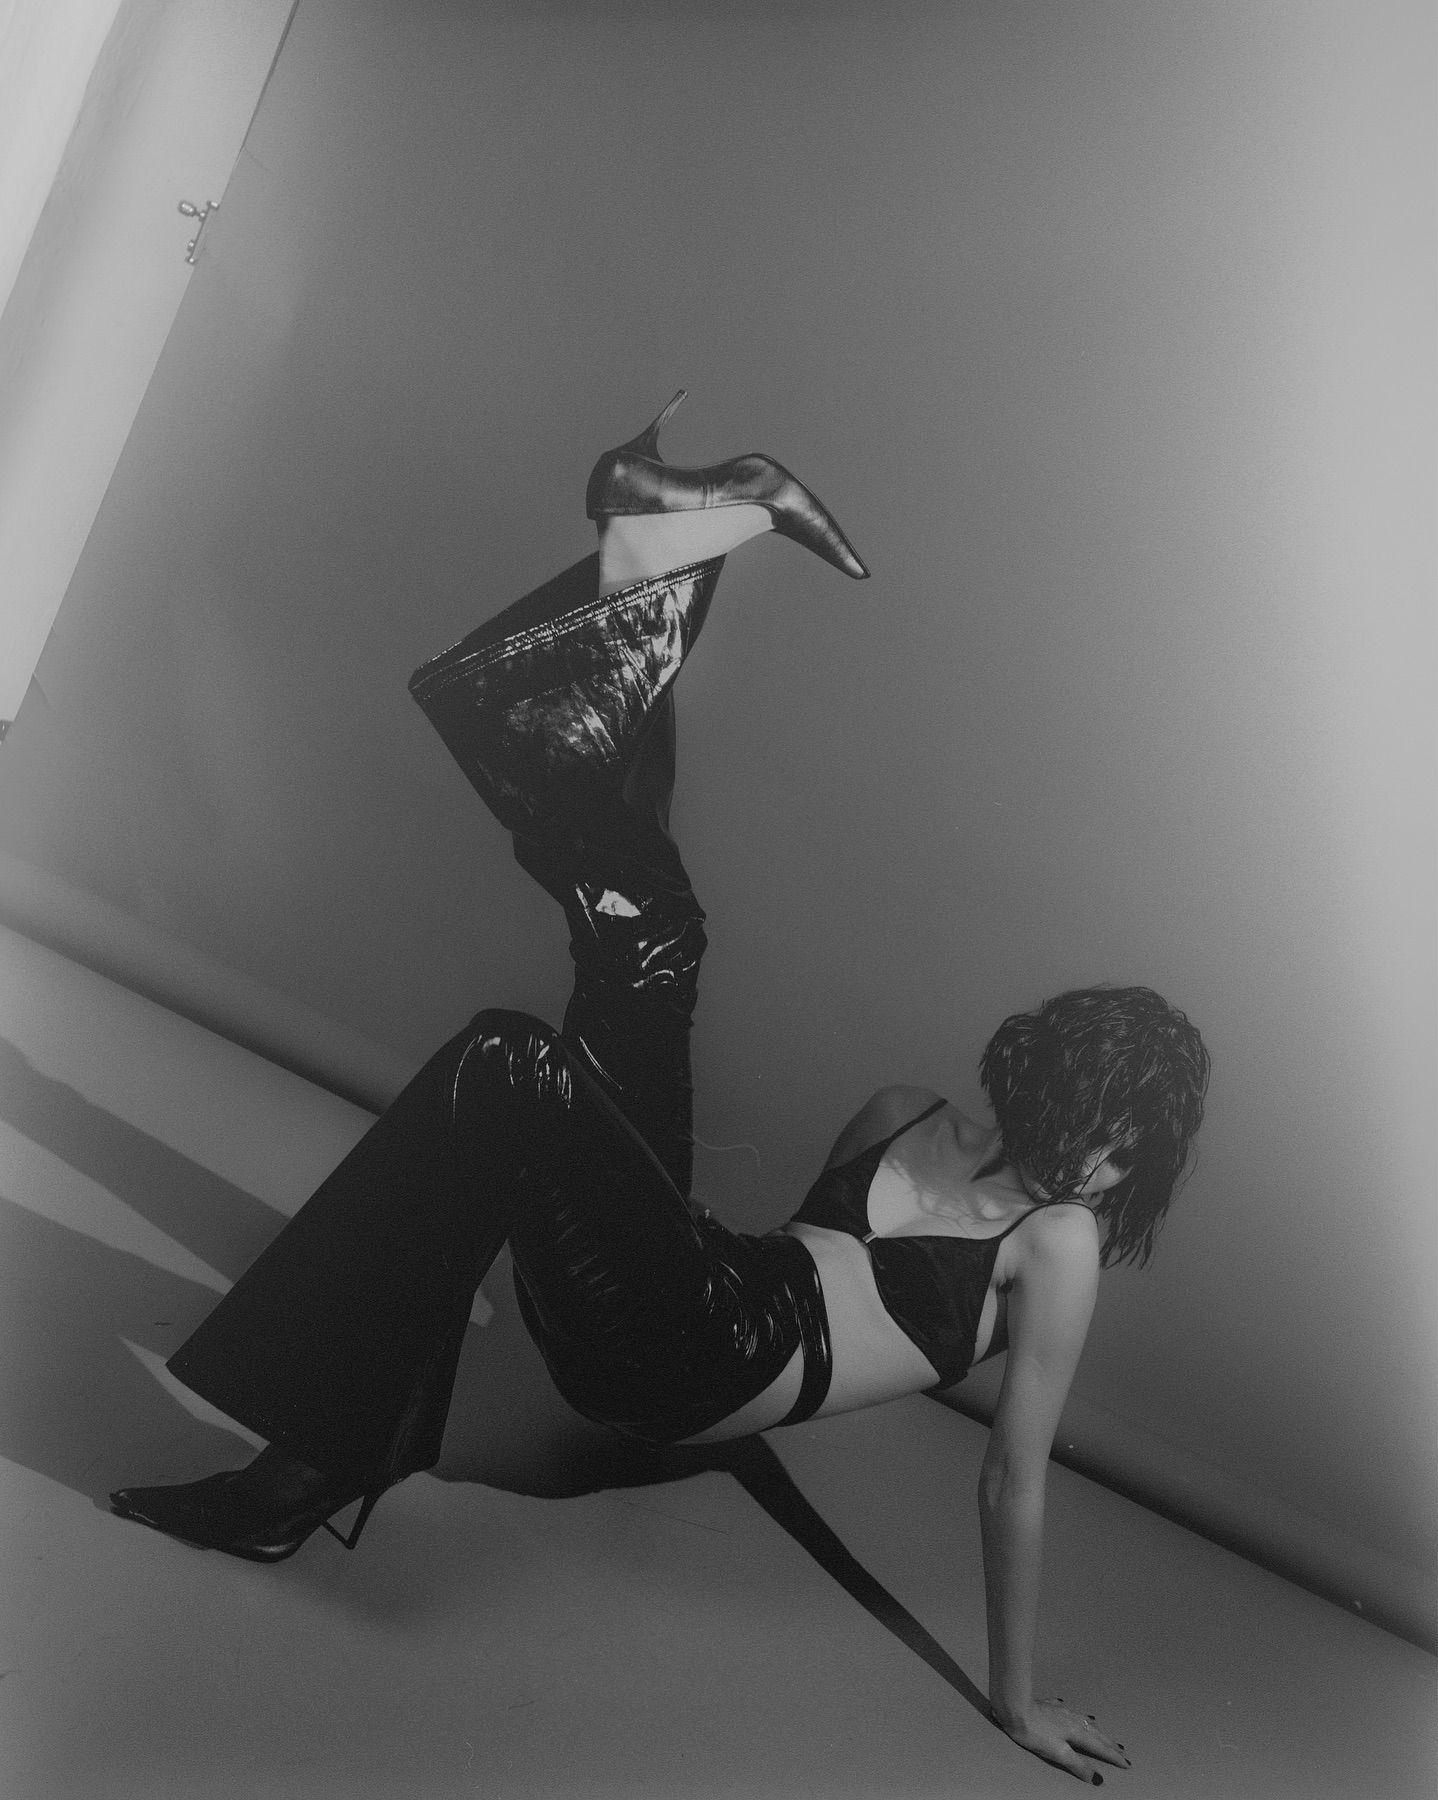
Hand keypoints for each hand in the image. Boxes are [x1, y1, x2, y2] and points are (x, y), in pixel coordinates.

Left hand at [992, 1697, 1131, 1783]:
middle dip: (1108, 1743)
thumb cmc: (1035, 1733)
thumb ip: (1078, 1765)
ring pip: (1082, 1720)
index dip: (1113, 1757)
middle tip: (1121, 1749)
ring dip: (1094, 1728)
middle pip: (1094, 1733)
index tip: (1127, 1763)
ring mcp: (1059, 1711)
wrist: (1014, 1707)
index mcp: (1076, 1733)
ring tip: (1101, 1730)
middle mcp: (1072, 1720)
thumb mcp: (1057, 1753)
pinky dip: (1070, 1712)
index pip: (1098, 1747)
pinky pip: (1063, 1709)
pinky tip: (1066, 1707)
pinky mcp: (1047, 1706)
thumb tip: (1098, 1778)